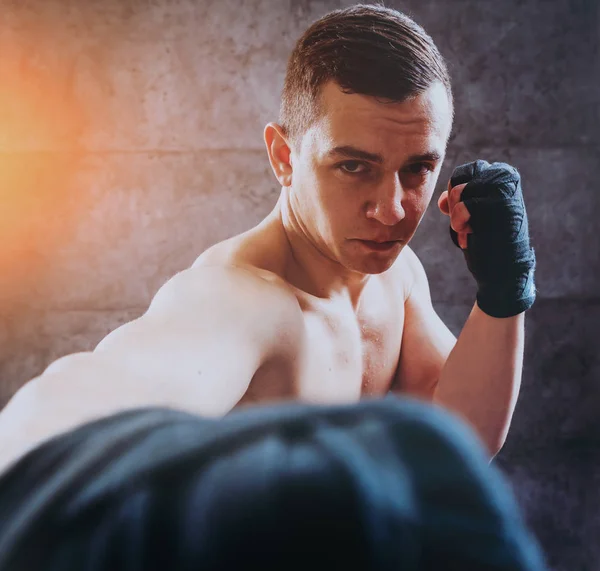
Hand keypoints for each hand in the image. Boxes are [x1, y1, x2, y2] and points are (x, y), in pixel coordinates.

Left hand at [439, 159, 536, 317]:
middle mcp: (506, 176)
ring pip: (460, 191)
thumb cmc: (487, 241)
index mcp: (503, 174)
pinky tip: (470, 233)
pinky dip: (460, 222)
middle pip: (458, 177)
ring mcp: (504, 189)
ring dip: (457, 215)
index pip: (464, 171)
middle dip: (454, 202)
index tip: (461, 214)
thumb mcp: (472, 214)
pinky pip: (463, 206)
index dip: (454, 193)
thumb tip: (443, 199)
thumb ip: (459, 198)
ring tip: (468, 229)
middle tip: (465, 223)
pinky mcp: (500, 205)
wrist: (503, 270)